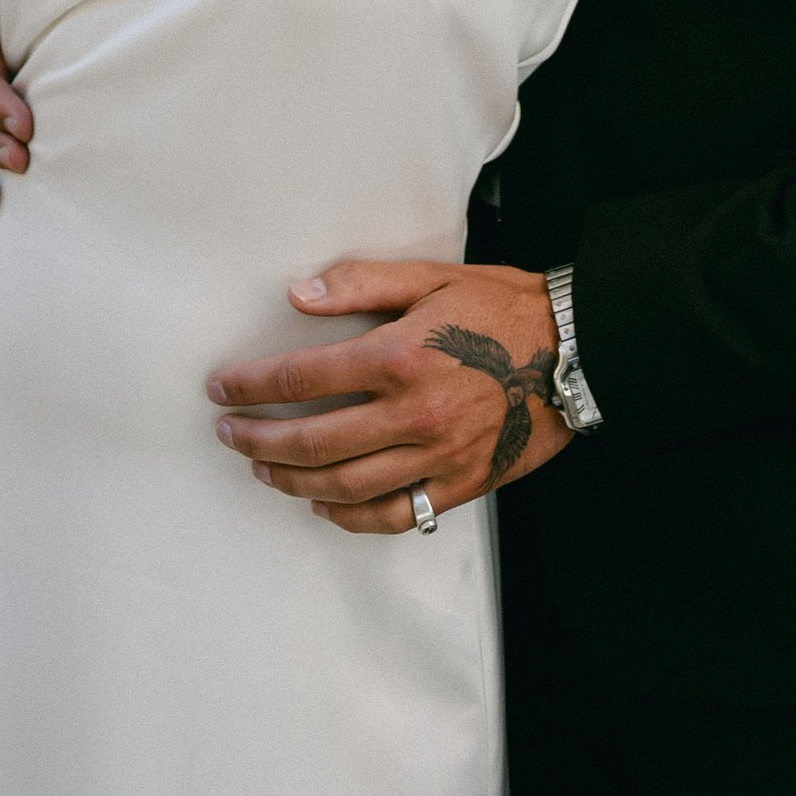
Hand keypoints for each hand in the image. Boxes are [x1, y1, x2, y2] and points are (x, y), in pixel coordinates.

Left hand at [206, 259, 568, 533]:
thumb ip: (362, 283)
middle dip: (258, 438)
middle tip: (226, 433)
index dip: (253, 385)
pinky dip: (349, 517)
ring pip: (345, 486)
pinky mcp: (458, 484)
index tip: (221, 387)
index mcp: (400, 356)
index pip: (303, 378)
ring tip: (261, 467)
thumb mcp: (432, 278)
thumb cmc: (502, 307)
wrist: (574, 351)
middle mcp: (413, 413)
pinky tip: (322, 504)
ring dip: (292, 480)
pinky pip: (393, 514)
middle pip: (314, 440)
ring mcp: (436, 456)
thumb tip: (298, 295)